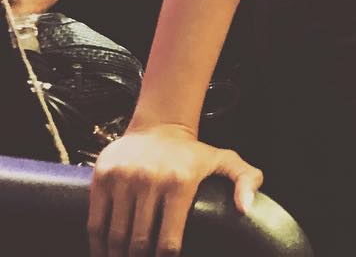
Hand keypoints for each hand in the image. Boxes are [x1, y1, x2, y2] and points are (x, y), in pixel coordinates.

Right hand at [89, 123, 262, 256]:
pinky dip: (97, 246)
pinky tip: (104, 255)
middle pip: (139, 243)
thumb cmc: (192, 154)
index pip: (169, 241)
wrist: (159, 125)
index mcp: (181, 181)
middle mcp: (151, 179)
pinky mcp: (103, 177)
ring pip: (116, 237)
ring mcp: (124, 178)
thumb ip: (246, 179)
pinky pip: (95, 223)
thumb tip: (246, 209)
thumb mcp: (224, 161)